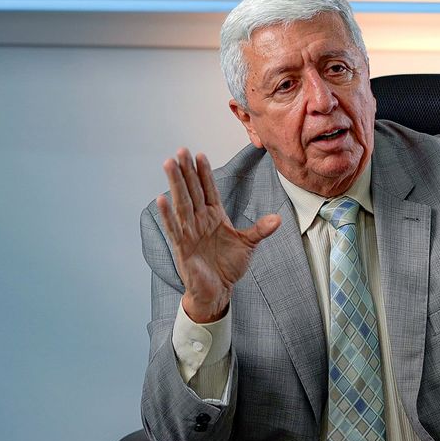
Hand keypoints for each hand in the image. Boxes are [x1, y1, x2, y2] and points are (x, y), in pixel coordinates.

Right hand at [156, 148, 280, 322]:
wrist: (218, 290)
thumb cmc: (228, 266)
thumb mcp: (248, 245)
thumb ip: (260, 230)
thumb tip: (278, 219)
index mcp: (215, 217)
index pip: (208, 190)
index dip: (204, 173)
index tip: (200, 154)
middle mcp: (200, 221)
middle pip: (192, 191)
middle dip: (187, 171)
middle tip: (181, 150)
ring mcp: (189, 232)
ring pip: (181, 203)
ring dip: (175, 184)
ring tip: (169, 164)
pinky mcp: (182, 247)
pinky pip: (174, 228)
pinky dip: (167, 215)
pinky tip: (161, 199)